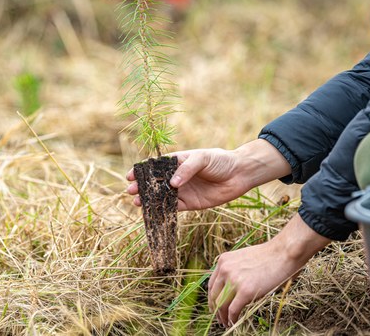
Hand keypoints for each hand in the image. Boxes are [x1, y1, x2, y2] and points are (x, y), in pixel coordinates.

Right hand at [126, 139, 290, 210]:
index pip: (155, 166)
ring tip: (137, 202)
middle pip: (155, 183)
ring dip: (149, 200)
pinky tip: (153, 212)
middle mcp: (177, 176)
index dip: (142, 170)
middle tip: (130, 191)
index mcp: (177, 161)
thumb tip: (172, 183)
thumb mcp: (202, 158)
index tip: (130, 175)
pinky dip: (163, 210)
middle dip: (142, 187)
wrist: (239, 174)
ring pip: (161, 196)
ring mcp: (182, 190)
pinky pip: (173, 208)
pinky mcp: (190, 204)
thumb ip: (187, 169)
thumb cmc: (220, 160)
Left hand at [208, 214, 330, 326]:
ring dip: (222, 316)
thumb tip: (232, 286)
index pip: (212, 284)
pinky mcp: (245, 291)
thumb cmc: (269, 256)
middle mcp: (225, 270)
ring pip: (221, 305)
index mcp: (223, 261)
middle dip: (215, 309)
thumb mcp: (243, 258)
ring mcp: (234, 280)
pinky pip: (233, 310)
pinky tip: (233, 322)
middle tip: (219, 318)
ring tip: (226, 323)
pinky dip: (231, 319)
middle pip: (214, 296)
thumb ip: (234, 269)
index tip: (215, 306)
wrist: (283, 253)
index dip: (212, 298)